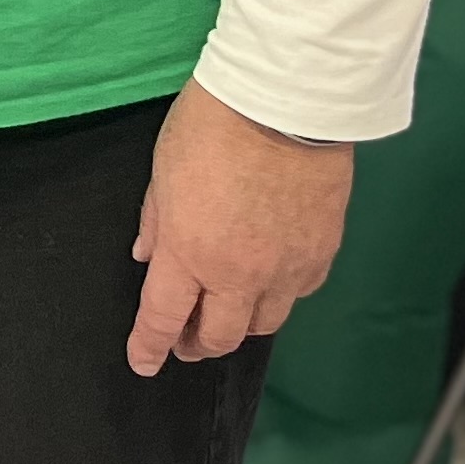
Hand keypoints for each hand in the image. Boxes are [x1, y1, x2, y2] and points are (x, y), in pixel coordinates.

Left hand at [126, 80, 354, 375]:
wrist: (285, 101)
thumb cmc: (215, 125)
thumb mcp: (162, 171)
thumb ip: (155, 222)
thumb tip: (147, 255)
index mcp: (189, 252)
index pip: (162, 319)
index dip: (149, 347)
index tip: (143, 362)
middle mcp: (239, 273)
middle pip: (218, 336)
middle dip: (195, 345)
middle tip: (183, 341)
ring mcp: (285, 268)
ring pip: (263, 323)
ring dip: (239, 325)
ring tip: (225, 313)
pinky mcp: (321, 253)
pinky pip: (298, 294)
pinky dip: (279, 296)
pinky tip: (267, 282)